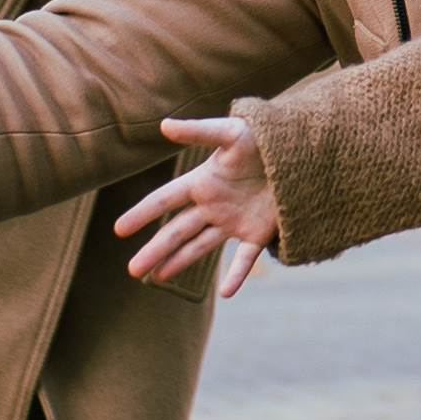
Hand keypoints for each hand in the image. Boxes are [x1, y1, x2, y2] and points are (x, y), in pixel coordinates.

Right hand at [114, 115, 281, 295]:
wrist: (301, 151)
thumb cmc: (264, 137)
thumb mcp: (231, 132)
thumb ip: (199, 131)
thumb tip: (164, 125)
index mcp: (202, 182)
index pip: (164, 200)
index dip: (142, 213)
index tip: (118, 230)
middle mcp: (213, 205)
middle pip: (176, 230)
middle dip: (154, 250)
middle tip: (132, 271)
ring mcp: (233, 221)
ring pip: (199, 246)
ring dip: (178, 262)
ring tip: (156, 279)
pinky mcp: (257, 233)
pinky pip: (243, 259)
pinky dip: (235, 276)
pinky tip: (226, 294)